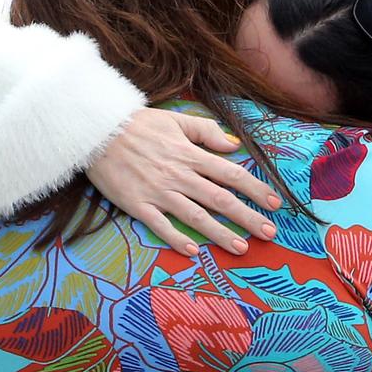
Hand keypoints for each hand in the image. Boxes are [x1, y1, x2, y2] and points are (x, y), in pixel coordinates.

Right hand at [86, 108, 281, 256]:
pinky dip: (177, 239)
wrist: (96, 132)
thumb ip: (206, 131)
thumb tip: (234, 145)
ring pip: (195, 216)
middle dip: (247, 217)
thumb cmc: (138, 125)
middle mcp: (178, 175)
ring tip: (241, 248)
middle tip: (269, 233)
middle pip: (220, 199)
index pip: (231, 174)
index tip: (275, 203)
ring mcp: (158, 192)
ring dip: (220, 233)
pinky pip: (160, 226)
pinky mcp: (137, 205)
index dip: (256, 189)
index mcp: (189, 155)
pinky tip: (194, 251)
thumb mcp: (175, 120)